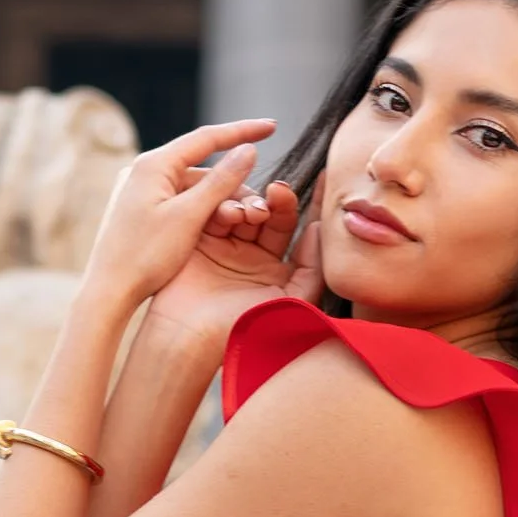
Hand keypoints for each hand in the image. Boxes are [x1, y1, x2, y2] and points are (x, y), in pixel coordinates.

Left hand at [79, 118, 277, 313]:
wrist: (107, 292)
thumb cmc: (144, 256)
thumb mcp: (190, 216)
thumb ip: (221, 181)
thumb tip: (248, 150)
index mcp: (153, 164)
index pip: (207, 138)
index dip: (243, 131)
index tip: (271, 127)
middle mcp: (143, 170)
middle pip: (200, 164)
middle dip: (233, 179)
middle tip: (259, 202)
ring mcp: (140, 190)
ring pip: (192, 186)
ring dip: (219, 199)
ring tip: (242, 221)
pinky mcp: (141, 209)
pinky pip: (180, 200)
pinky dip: (202, 209)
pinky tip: (217, 225)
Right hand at [146, 177, 324, 350]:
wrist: (191, 338)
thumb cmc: (244, 328)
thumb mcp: (292, 303)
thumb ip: (312, 269)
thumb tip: (318, 230)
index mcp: (276, 271)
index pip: (298, 230)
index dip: (312, 204)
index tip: (326, 178)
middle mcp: (252, 256)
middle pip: (270, 213)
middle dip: (277, 200)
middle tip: (276, 193)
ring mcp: (225, 246)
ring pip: (243, 208)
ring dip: (250, 203)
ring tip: (249, 214)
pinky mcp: (199, 240)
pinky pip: (214, 211)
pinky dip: (223, 205)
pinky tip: (228, 213)